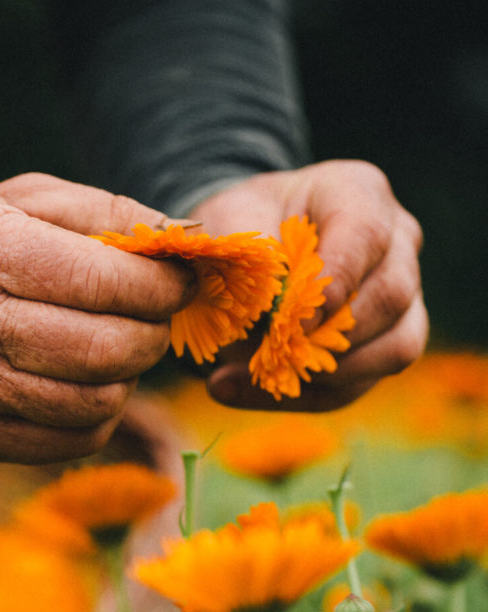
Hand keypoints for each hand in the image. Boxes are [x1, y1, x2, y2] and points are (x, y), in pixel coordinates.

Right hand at [0, 173, 194, 462]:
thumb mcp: (34, 201)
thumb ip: (112, 213)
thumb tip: (190, 240)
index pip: (97, 281)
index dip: (159, 288)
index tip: (180, 284)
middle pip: (101, 351)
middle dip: (152, 336)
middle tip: (156, 320)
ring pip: (95, 404)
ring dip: (129, 377)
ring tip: (120, 348)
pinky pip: (75, 440)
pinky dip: (103, 414)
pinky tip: (91, 382)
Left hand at [190, 160, 427, 410]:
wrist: (246, 255)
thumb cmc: (242, 227)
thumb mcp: (228, 222)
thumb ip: (246, 253)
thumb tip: (265, 304)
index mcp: (360, 195)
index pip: (366, 234)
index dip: (334, 282)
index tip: (291, 319)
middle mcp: (397, 243)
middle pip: (391, 296)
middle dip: (330, 335)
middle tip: (271, 351)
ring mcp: (403, 296)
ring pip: (395, 347)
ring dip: (326, 373)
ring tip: (259, 373)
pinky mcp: (386, 345)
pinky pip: (361, 383)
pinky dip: (306, 396)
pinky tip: (246, 388)